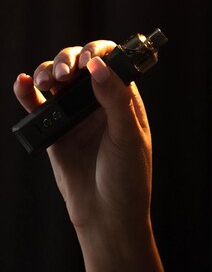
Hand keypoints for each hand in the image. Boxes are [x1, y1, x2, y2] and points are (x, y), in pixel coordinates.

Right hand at [13, 40, 152, 232]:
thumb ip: (115, 99)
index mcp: (123, 98)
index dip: (97, 53)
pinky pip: (39, 108)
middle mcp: (99, 102)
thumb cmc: (128, 178)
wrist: (107, 218)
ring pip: (57, 82)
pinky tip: (21, 82)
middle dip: (68, 60)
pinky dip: (27, 94)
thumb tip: (98, 65)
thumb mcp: (128, 136)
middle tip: (64, 73)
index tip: (86, 61)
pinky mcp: (56, 133)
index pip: (110, 61)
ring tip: (44, 80)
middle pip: (79, 65)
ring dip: (47, 72)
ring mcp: (75, 116)